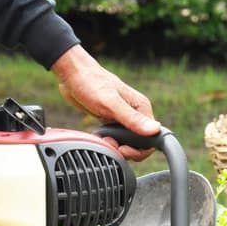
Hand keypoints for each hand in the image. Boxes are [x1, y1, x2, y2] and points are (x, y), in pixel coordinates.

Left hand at [52, 45, 159, 160]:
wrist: (72, 74)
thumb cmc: (91, 83)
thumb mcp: (111, 104)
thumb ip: (132, 119)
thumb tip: (154, 130)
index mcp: (141, 107)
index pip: (153, 137)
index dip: (141, 150)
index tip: (124, 149)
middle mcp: (135, 112)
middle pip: (140, 143)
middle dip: (127, 150)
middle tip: (111, 145)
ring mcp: (124, 117)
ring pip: (127, 142)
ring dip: (116, 146)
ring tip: (104, 139)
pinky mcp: (112, 119)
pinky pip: (116, 137)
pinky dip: (109, 141)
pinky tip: (100, 136)